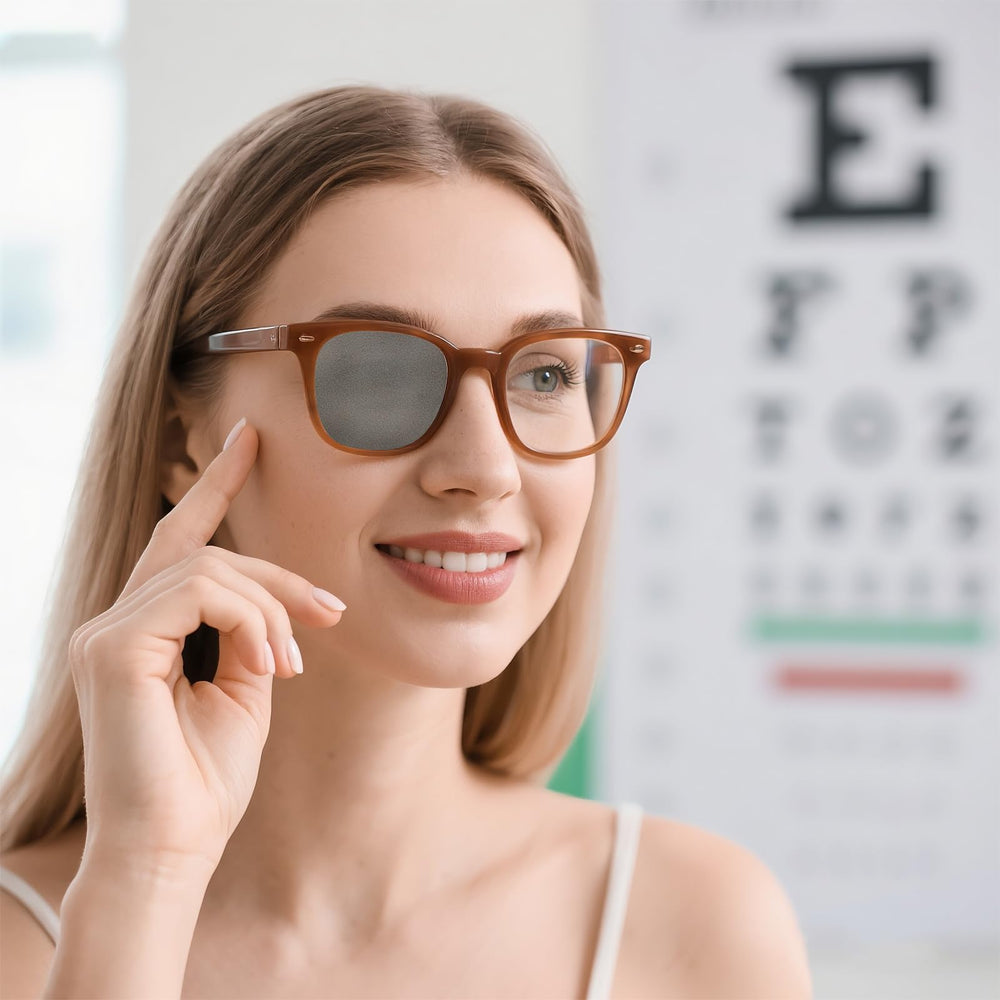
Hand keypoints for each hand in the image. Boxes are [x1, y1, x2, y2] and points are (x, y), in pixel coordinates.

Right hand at [68, 418, 344, 877]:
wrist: (173, 850)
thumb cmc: (206, 781)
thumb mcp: (244, 690)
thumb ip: (251, 633)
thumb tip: (280, 599)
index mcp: (143, 631)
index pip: (178, 540)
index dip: (215, 484)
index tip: (251, 439)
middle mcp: (114, 622)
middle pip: (204, 550)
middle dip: (276, 573)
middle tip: (331, 611)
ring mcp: (105, 631)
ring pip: (209, 567)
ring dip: (271, 607)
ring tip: (292, 663)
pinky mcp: (113, 647)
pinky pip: (200, 591)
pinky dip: (252, 619)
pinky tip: (273, 665)